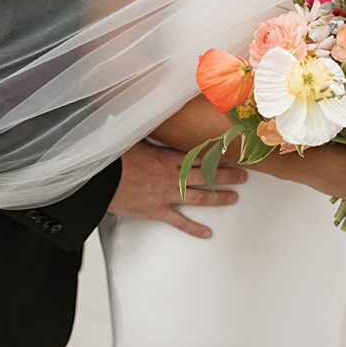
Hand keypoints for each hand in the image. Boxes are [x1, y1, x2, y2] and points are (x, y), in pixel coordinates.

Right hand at [108, 140, 247, 239]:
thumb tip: (143, 113)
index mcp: (167, 157)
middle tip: (244, 175)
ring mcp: (166, 194)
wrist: (101, 181)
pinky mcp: (157, 211)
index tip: (230, 152)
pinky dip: (194, 228)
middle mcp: (172, 175)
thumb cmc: (114, 160)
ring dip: (219, 197)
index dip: (216, 154)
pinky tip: (207, 233)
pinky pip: (180, 221)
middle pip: (205, 174)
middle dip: (227, 175)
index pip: (198, 155)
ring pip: (199, 196)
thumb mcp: (130, 138)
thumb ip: (142, 130)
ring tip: (234, 197)